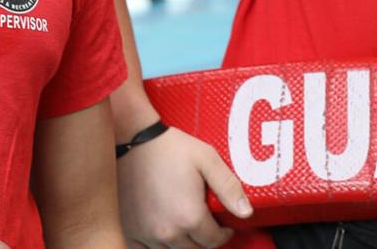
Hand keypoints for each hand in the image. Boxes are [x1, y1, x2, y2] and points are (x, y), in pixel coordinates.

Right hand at [117, 126, 252, 248]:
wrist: (132, 140)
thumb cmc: (169, 148)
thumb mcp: (207, 159)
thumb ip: (229, 187)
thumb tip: (246, 212)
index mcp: (189, 217)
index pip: (214, 241)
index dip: (223, 233)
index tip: (223, 225)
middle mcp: (167, 232)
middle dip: (204, 239)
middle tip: (205, 223)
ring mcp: (146, 234)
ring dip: (182, 243)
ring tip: (185, 223)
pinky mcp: (129, 230)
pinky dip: (157, 246)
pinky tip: (163, 232)